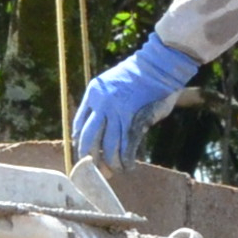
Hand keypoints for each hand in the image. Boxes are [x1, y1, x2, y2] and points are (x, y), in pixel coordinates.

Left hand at [71, 39, 203, 162]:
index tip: (83, 156)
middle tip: (96, 172)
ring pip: (108, 147)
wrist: (159, 65)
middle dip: (90, 160)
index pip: (78, 124)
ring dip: (111, 164)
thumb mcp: (113, 86)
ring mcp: (118, 112)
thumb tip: (101, 133)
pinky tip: (128, 166)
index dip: (79, 144)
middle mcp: (102, 104)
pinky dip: (127, 160)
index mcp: (93, 93)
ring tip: (115, 171)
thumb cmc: (139, 77)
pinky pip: (127, 147)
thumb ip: (104, 106)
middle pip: (88, 140)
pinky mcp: (135, 119)